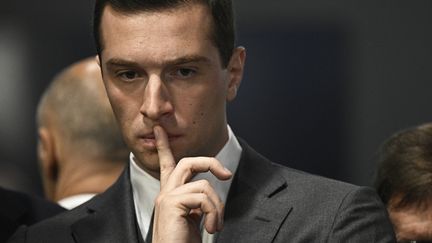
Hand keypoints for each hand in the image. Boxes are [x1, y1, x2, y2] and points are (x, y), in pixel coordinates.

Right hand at [151, 125, 231, 242]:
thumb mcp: (194, 219)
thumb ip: (197, 204)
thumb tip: (210, 195)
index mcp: (170, 196)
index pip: (167, 165)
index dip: (164, 146)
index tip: (159, 129)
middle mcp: (165, 194)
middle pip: (188, 162)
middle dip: (210, 163)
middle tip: (227, 174)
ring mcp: (167, 198)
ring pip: (203, 185)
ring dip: (217, 207)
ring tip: (216, 226)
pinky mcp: (171, 203)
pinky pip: (203, 197)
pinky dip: (214, 213)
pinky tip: (211, 229)